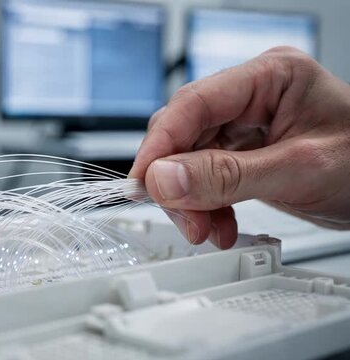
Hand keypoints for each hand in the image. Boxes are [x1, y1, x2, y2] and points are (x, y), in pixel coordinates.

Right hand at [129, 47, 349, 248]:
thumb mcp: (297, 171)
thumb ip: (226, 176)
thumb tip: (164, 178)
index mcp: (270, 77)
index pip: (194, 103)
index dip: (161, 145)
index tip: (143, 182)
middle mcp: (252, 96)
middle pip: (185, 133)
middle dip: (179, 181)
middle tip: (185, 218)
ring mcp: (247, 124)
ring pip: (190, 159)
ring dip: (191, 199)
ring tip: (208, 228)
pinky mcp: (244, 152)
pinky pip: (207, 176)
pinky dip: (206, 205)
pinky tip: (218, 223)